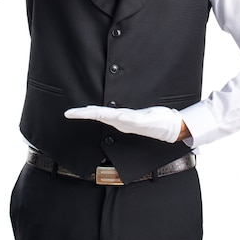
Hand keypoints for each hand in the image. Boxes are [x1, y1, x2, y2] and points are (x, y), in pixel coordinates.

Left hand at [64, 105, 183, 142]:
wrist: (171, 127)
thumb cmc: (160, 122)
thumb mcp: (149, 120)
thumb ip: (135, 120)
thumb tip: (120, 118)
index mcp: (122, 121)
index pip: (99, 115)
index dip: (84, 114)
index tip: (71, 113)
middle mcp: (121, 122)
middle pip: (97, 115)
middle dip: (82, 114)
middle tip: (68, 113)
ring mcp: (124, 121)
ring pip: (103, 116)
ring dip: (90, 113)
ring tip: (78, 112)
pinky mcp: (129, 119)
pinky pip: (111, 116)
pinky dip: (101, 113)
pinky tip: (95, 112)